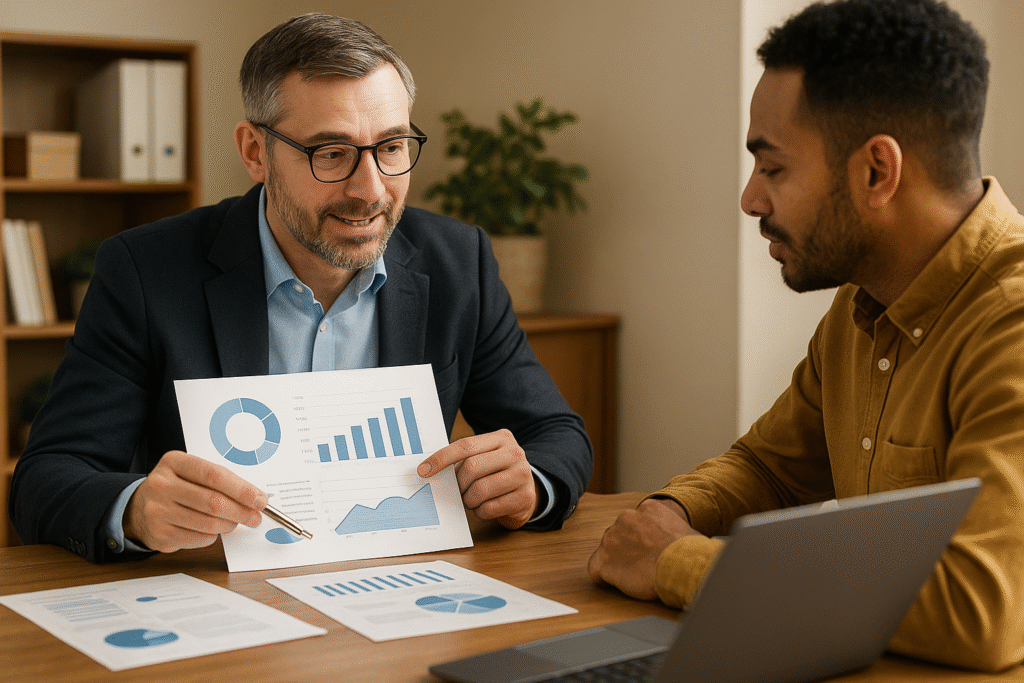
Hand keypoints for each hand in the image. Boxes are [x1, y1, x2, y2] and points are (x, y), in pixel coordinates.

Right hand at [123, 450, 267, 552]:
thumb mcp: (192, 473)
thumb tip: (255, 498)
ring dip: (229, 525)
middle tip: (255, 517)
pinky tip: (211, 530)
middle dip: (241, 511)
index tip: (260, 499)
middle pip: (213, 501)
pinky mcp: (159, 534)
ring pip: (208, 523)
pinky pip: (199, 539)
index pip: (215, 475)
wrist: (138, 508)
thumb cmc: (176, 488)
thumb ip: (220, 481)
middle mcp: (162, 485)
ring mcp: (158, 511)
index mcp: (174, 462)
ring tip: (234, 522)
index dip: (242, 489)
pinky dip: (212, 536)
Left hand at [418, 429, 537, 529]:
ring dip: (469, 500)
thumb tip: (427, 470)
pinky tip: (484, 508)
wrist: (527, 490)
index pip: (465, 445)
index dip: (441, 458)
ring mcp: (522, 475)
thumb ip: (462, 460)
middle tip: (458, 491)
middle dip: (458, 484)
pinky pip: (490, 508)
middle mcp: (515, 453)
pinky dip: (480, 512)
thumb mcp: (484, 458)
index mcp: (501, 438)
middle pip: (472, 467)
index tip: (423, 471)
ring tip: (472, 499)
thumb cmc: (496, 473)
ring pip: (480, 490)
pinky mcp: (525, 498)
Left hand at [587, 498, 701, 600]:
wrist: (681, 565)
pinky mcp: (604, 561)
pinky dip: (604, 577)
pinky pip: (596, 569)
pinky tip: (619, 582)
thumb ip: (668, 529)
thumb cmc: (689, 552)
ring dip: (619, 562)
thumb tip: (672, 542)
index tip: (651, 550)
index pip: (636, 523)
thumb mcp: (682, 528)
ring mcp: (611, 539)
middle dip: (628, 550)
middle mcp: (625, 518)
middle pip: (620, 536)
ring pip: (608, 551)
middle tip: (644, 564)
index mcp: (646, 508)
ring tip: (637, 575)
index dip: (643, 541)